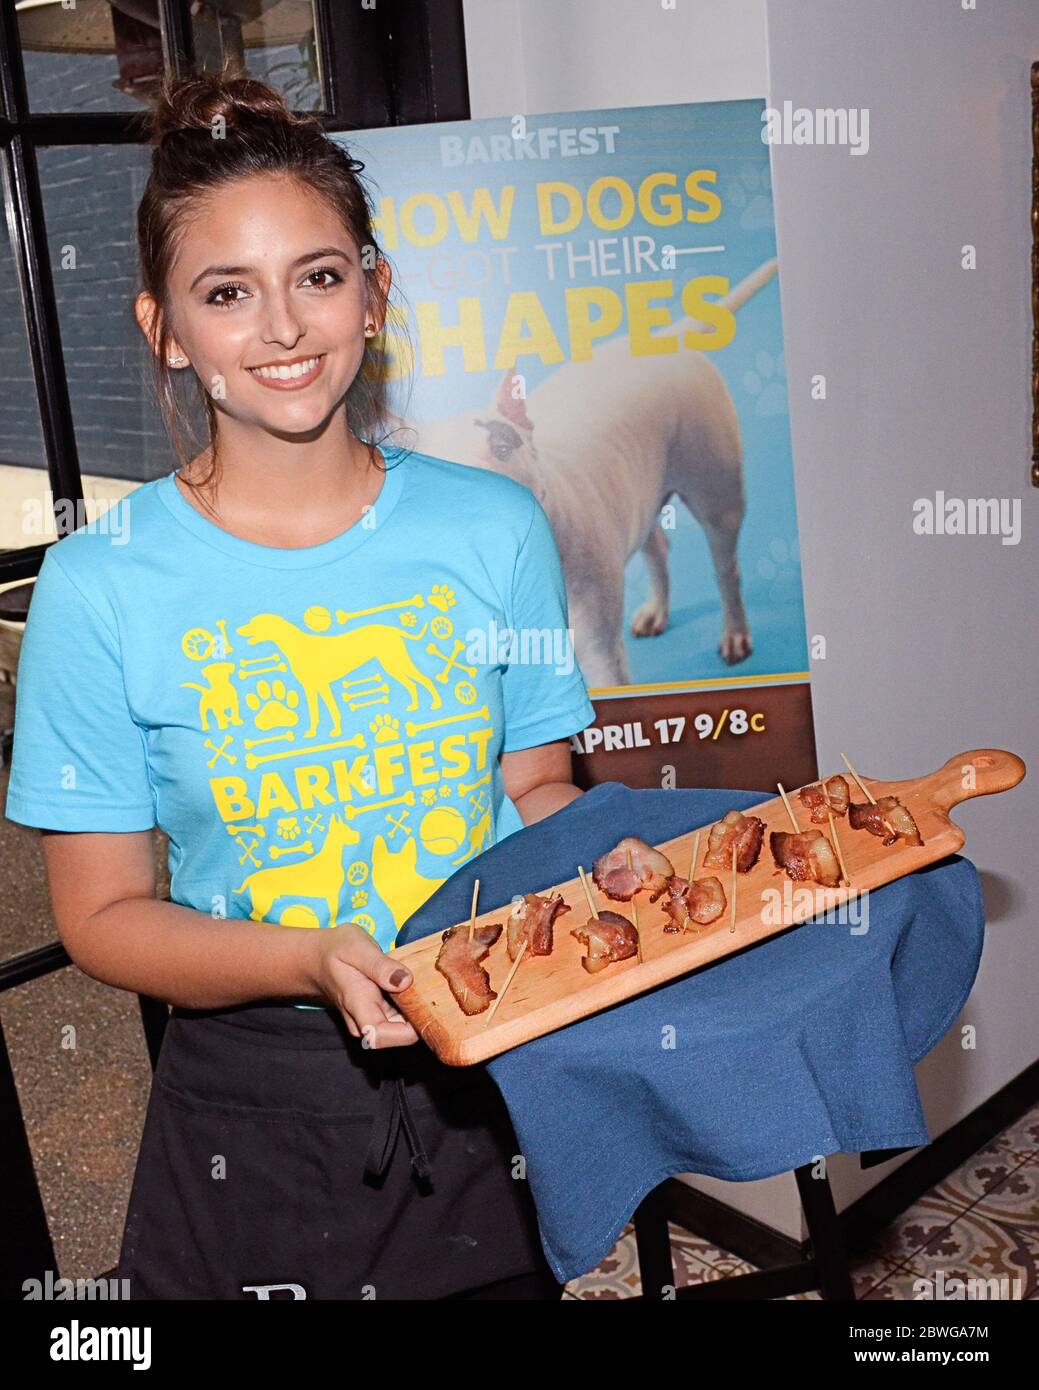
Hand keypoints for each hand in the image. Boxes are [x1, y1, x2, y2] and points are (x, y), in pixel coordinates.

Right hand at [305, 921, 418, 1047]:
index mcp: (358, 1007)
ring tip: (428, 987)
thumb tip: (405, 981)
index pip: (382, 1036)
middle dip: (420, 1019)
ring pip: (403, 1029)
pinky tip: (419, 988)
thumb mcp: (357, 948)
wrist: (319, 958)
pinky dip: (413, 1007)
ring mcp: (371, 1022)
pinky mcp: (379, 1016)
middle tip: (434, 991)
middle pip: (398, 1037)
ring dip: (418, 1012)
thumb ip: (380, 965)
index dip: (407, 1030)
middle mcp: (364, 1022)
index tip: (427, 1006)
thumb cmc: (337, 950)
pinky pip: (401, 1020)